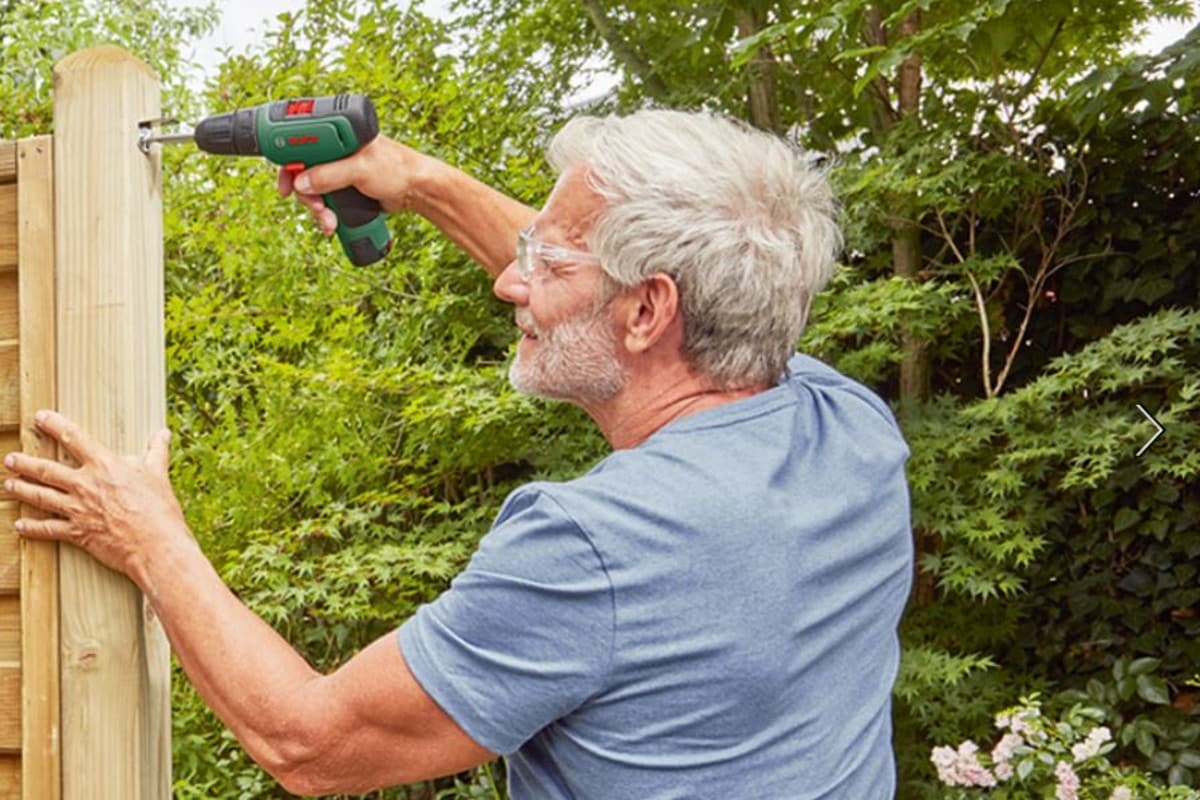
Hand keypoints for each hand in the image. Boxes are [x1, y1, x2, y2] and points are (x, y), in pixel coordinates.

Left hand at [3, 410, 188, 579]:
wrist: (155, 544)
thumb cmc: (159, 508)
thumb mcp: (158, 474)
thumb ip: (156, 452)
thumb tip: (163, 433)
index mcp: (104, 465)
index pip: (73, 438)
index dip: (54, 425)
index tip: (40, 417)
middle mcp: (85, 485)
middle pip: (46, 470)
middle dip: (25, 463)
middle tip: (11, 459)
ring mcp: (78, 509)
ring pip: (41, 496)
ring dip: (22, 489)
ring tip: (9, 485)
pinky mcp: (77, 533)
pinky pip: (48, 529)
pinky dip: (31, 528)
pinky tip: (19, 525)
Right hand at [277, 135, 429, 235]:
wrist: (418, 191)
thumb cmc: (398, 169)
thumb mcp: (361, 169)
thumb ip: (330, 174)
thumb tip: (301, 182)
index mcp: (338, 133)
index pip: (301, 142)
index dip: (288, 161)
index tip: (285, 182)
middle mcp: (336, 150)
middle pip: (303, 170)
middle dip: (306, 193)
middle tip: (315, 206)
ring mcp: (340, 170)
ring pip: (313, 189)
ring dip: (317, 208)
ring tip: (329, 220)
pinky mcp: (345, 188)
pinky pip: (326, 201)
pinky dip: (326, 214)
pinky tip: (332, 223)